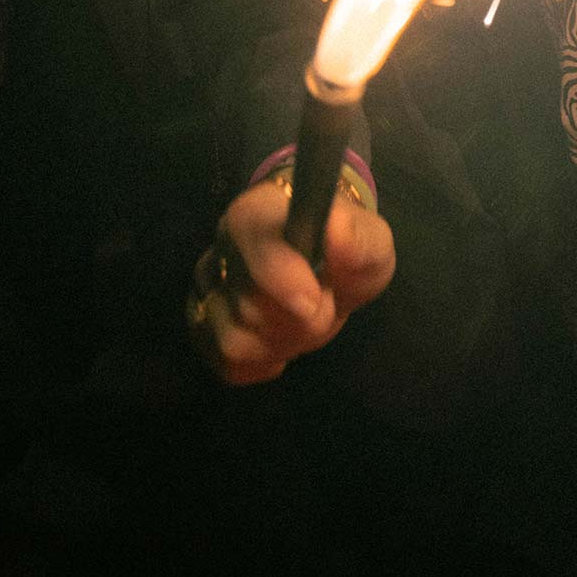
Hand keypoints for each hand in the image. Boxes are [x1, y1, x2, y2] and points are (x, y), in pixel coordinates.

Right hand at [189, 179, 395, 385]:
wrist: (330, 267)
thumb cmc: (346, 249)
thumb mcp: (370, 240)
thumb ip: (359, 237)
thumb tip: (337, 231)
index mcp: (257, 213)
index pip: (250, 238)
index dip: (279, 274)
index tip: (314, 299)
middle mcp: (223, 248)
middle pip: (246, 305)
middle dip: (299, 318)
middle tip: (325, 302)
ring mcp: (209, 289)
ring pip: (234, 340)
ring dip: (283, 343)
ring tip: (306, 322)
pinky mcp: (205, 327)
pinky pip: (227, 364)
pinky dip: (262, 363)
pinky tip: (283, 343)